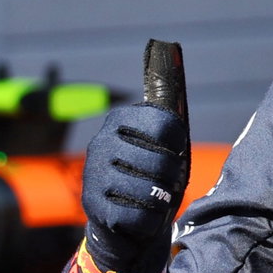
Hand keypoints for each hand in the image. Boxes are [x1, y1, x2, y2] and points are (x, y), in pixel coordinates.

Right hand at [80, 40, 191, 269]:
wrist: (118, 222)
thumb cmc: (147, 175)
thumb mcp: (157, 143)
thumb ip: (165, 114)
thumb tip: (168, 50)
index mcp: (119, 119)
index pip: (166, 123)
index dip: (179, 143)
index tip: (177, 153)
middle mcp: (102, 142)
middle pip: (162, 160)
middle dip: (173, 177)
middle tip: (169, 183)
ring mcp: (94, 174)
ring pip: (151, 190)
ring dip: (162, 200)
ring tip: (157, 200)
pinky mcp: (94, 205)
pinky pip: (139, 216)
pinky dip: (149, 221)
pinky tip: (142, 216)